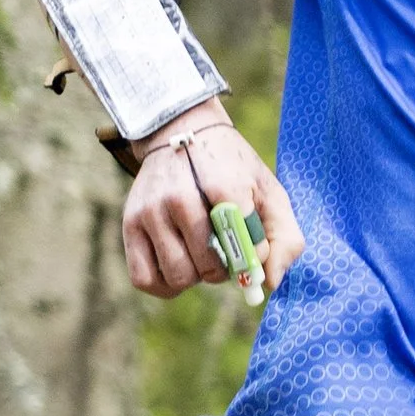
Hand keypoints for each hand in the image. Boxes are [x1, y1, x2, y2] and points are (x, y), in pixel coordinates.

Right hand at [122, 109, 306, 299]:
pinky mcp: (130, 224)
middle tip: (225, 251)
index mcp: (223, 186)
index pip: (243, 247)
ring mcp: (151, 211)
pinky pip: (144, 278)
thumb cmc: (232, 169)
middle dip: (223, 270)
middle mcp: (181, 198)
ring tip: (201, 255)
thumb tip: (269, 282)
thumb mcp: (269, 191)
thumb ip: (284, 236)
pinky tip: (179, 267)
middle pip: (208, 268)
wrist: (182, 130)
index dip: (253, 257)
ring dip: (195, 276)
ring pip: (178, 275)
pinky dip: (165, 285)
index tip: (253, 248)